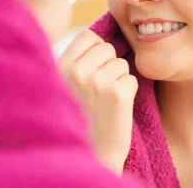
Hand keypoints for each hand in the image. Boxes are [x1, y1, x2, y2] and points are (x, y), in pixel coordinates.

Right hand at [58, 30, 137, 174]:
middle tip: (100, 91)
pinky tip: (116, 109)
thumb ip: (77, 60)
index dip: (96, 49)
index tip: (95, 68)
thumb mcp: (65, 85)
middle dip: (109, 65)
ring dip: (119, 80)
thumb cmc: (80, 119)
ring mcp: (97, 81)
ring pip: (122, 64)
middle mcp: (77, 71)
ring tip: (106, 101)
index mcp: (61, 66)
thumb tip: (102, 36)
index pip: (87, 36)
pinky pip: (132, 79)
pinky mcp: (117, 94)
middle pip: (107, 48)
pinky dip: (129, 93)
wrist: (90, 155)